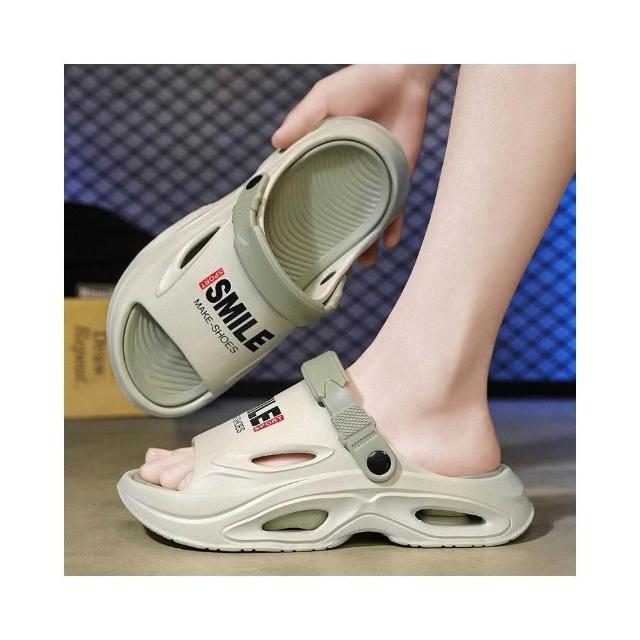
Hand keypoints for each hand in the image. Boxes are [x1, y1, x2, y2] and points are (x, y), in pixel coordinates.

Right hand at [272, 64, 441, 264]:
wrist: (402, 75)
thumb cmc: (359, 83)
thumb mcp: (325, 98)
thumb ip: (303, 118)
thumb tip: (276, 143)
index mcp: (322, 160)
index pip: (306, 193)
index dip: (297, 215)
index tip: (286, 239)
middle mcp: (345, 176)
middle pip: (336, 216)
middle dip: (332, 241)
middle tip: (325, 264)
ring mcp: (372, 181)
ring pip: (366, 220)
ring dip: (364, 243)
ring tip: (360, 264)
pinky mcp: (399, 179)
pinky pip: (396, 209)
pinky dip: (393, 227)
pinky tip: (388, 242)